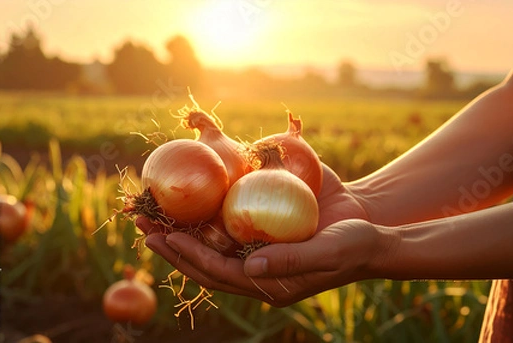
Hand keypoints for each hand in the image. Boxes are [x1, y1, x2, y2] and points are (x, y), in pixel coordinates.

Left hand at [140, 165, 389, 306]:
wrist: (371, 230)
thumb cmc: (354, 245)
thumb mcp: (327, 252)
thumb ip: (289, 261)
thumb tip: (247, 267)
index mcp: (268, 284)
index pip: (219, 273)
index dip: (189, 257)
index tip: (161, 239)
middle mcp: (256, 269)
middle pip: (204, 261)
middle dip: (172, 246)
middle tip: (141, 226)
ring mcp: (258, 251)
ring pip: (211, 244)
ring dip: (182, 230)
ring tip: (153, 215)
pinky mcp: (264, 231)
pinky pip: (229, 227)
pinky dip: (206, 216)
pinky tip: (190, 201)